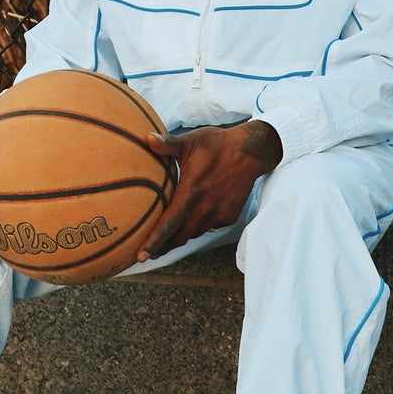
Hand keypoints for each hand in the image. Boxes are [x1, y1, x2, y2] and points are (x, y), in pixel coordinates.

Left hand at [138, 120, 282, 261]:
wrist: (252, 152)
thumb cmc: (217, 144)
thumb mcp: (191, 141)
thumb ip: (167, 144)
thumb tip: (146, 139)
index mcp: (192, 191)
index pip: (169, 223)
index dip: (154, 240)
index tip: (141, 254)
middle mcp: (206, 207)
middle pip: (180, 236)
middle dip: (162, 247)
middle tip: (147, 253)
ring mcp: (219, 214)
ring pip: (194, 233)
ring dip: (179, 239)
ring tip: (165, 242)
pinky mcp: (229, 216)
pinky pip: (208, 227)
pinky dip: (196, 228)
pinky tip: (189, 223)